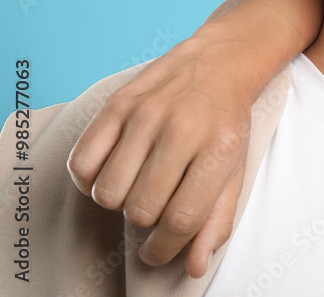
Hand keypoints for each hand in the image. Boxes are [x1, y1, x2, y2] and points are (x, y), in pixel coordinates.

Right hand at [67, 29, 255, 276]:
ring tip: (136, 185)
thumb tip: (195, 266)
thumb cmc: (226, 123)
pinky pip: (82, 163)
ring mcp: (147, 114)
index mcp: (218, 149)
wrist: (220, 62)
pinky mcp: (118, 103)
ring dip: (119, 201)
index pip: (182, 219)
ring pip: (108, 193)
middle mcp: (182, 129)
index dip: (165, 248)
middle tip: (154, 205)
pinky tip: (113, 169)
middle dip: (145, 221)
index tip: (157, 252)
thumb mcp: (235, 170)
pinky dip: (91, 179)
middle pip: (141, 209)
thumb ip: (216, 220)